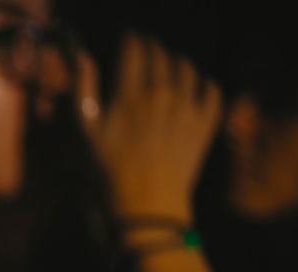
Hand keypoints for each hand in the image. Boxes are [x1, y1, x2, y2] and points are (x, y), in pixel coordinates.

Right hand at [76, 35, 221, 224]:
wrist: (147, 205)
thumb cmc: (108, 171)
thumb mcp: (86, 132)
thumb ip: (85, 90)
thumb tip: (84, 57)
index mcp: (132, 95)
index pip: (136, 50)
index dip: (132, 41)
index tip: (128, 42)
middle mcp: (164, 95)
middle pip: (162, 55)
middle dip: (153, 49)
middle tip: (146, 53)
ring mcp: (188, 109)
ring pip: (188, 68)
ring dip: (177, 62)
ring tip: (169, 67)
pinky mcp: (205, 124)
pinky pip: (213, 91)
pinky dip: (205, 84)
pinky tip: (195, 88)